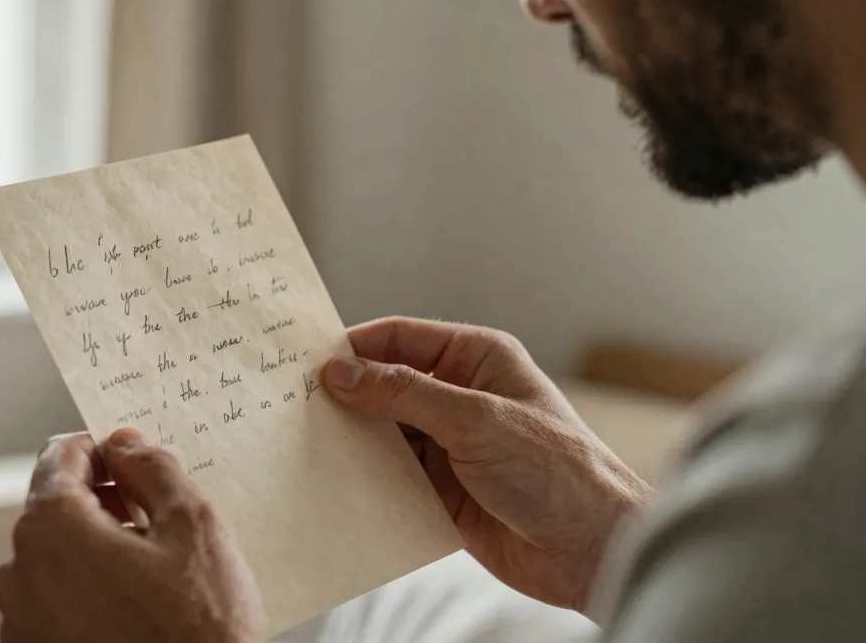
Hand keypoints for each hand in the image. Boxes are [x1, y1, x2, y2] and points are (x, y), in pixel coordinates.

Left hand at [0, 430, 266, 642]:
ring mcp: (22, 625)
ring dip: (92, 552)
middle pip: (54, 509)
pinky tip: (132, 611)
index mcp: (51, 530)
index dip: (101, 450)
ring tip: (149, 574)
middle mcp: (21, 576)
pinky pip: (52, 606)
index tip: (130, 462)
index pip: (59, 457)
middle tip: (153, 520)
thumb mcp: (193, 523)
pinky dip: (83, 596)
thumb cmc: (200, 629)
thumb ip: (152, 467)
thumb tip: (124, 446)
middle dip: (101, 504)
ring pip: (53, 560)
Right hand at [323, 318, 652, 612]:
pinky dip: (366, 480)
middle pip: (386, 386)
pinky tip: (336, 484)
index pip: (400, 339)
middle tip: (295, 406)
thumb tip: (342, 374)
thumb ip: (406, 393)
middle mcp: (459, 397)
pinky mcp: (442, 491)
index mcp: (475, 359)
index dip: (355, 348)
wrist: (595, 551)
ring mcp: (449, 445)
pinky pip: (391, 478)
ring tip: (306, 445)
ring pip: (384, 433)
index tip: (309, 363)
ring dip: (353, 442)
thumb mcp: (476, 419)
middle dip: (346, 397)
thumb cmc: (558, 471)